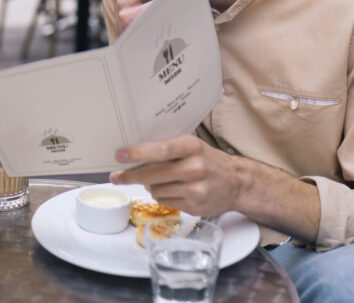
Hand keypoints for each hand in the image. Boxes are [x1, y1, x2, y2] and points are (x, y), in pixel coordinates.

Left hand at [109, 135, 241, 217]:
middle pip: (152, 174)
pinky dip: (161, 196)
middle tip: (117, 177)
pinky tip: (170, 190)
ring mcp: (196, 189)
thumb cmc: (208, 160)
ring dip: (149, 186)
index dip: (137, 153)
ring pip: (155, 190)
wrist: (237, 182)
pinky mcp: (195, 206)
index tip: (119, 156)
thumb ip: (167, 148)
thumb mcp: (191, 146)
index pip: (160, 150)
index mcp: (192, 147)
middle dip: (130, 176)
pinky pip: (165, 201)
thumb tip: (132, 154)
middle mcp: (195, 167)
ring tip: (156, 181)